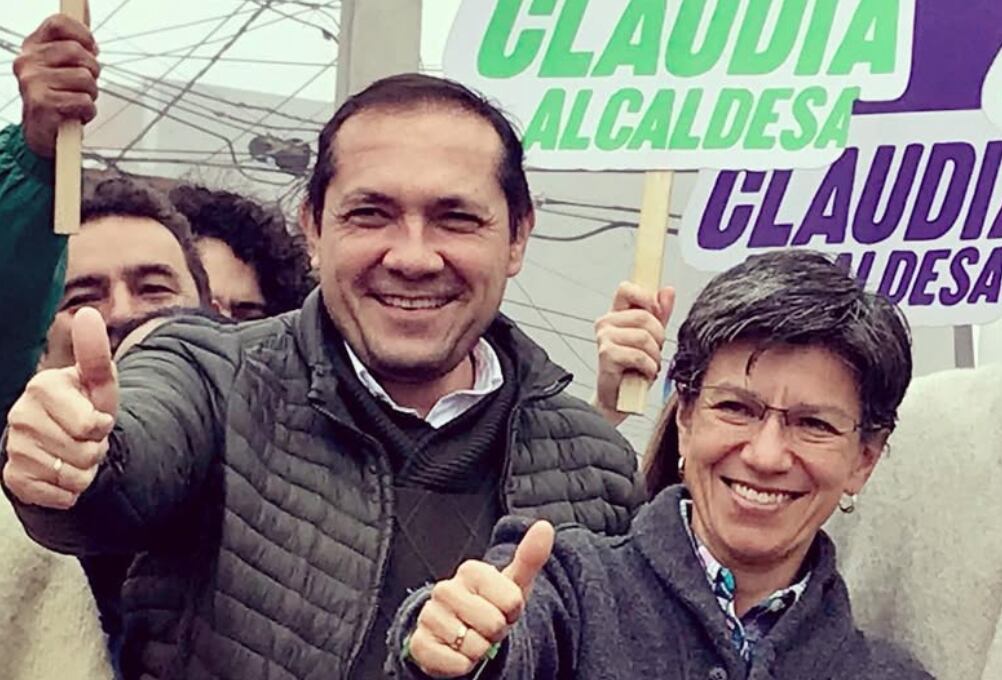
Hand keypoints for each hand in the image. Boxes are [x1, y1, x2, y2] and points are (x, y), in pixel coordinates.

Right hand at [3, 307, 117, 508]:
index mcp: (42, 388)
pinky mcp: (13, 477)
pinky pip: (58, 496)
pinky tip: (63, 473)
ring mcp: (14, 447)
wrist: (67, 438)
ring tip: (76, 454)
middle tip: (86, 439)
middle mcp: (21, 416)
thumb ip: (95, 352)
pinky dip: (70, 491)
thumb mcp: (98, 381)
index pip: (91, 425)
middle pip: (84, 454)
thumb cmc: (86, 404)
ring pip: (72, 477)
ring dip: (85, 471)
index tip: (96, 418)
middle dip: (95, 450)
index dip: (102, 427)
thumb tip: (86, 312)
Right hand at [14, 12, 99, 157]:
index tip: (92, 50)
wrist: (43, 134)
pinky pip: (83, 101)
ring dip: (91, 94)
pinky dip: (87, 111)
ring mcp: (32, 82)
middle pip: (78, 52)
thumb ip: (73, 41)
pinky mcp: (42, 104)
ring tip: (78, 101)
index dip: (83, 34)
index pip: (58, 23)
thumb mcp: (63, 66)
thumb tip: (83, 6)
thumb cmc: (58, 97)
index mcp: (33, 47)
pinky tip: (75, 115)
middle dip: (93, 71)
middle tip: (85, 85)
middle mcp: (27, 61)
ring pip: (85, 78)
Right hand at [407, 521, 554, 677]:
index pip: (512, 601)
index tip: (503, 609)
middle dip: (495, 633)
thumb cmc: (488, 605)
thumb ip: (530, 556)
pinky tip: (457, 652)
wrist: (454, 632)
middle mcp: (446, 589)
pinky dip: (463, 666)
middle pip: (493, 625)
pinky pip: (455, 663)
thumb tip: (544, 526)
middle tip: (485, 627)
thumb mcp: (512, 583)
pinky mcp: (419, 643)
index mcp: (470, 571)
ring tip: (471, 637)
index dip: (512, 612)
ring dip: (479, 650)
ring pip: (475, 647)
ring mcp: (430, 615)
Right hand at [593, 282, 674, 425]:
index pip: (627, 288)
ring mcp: (604, 338)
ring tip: (648, 366)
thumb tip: (668, 290)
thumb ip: (659, 314)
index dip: (646, 299)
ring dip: (654, 356)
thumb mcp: (652, 338)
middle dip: (658, 338)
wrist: (620, 399)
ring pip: (644, 337)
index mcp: (616, 314)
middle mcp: (606, 323)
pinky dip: (649, 368)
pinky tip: (644, 374)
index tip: (656, 314)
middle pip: (645, 317)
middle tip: (653, 352)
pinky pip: (639, 355)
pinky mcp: (606, 355)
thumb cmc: (633, 369)